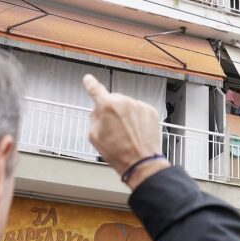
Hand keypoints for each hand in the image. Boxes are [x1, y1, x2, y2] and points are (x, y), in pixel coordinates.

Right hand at [82, 74, 167, 189]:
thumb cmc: (117, 152)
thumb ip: (93, 118)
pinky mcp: (150, 111)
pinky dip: (137, 119)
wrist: (141, 162)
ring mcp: (139, 105)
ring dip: (125, 115)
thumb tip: (97, 111)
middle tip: (112, 129)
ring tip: (126, 134)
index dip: (90, 84)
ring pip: (127, 106)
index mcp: (107, 106)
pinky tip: (135, 132)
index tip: (88, 79)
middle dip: (111, 111)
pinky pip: (139, 111)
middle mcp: (124, 101)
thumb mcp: (94, 136)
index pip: (95, 90)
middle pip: (113, 101)